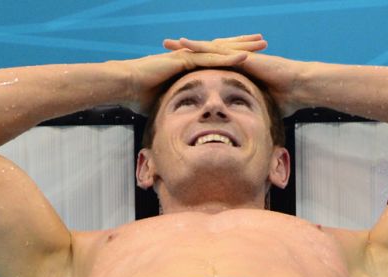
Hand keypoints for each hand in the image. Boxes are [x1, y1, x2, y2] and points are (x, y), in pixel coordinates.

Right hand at [119, 35, 264, 113]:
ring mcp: (187, 56)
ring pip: (220, 50)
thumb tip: (179, 123)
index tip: (250, 56)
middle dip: (243, 45)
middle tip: (262, 42)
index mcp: (188, 65)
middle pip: (222, 49)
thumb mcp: (164, 102)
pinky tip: (244, 57)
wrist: (125, 86)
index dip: (233, 56)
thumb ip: (175, 107)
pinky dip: (227, 58)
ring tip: (260, 44)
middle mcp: (190, 56)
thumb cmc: (139, 96)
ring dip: (241, 48)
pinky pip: (209, 58)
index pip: (215, 58)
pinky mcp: (184, 60)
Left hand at [164, 36, 308, 115]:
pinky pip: (218, 50)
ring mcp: (237, 58)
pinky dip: (201, 46)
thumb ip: (249, 118)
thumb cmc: (284, 101)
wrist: (298, 89)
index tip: (176, 68)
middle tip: (165, 48)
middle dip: (185, 52)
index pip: (210, 69)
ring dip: (187, 46)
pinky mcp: (241, 56)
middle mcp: (234, 62)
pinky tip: (185, 44)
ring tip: (168, 43)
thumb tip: (245, 136)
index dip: (193, 67)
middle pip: (205, 55)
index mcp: (236, 74)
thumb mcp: (259, 110)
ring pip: (208, 49)